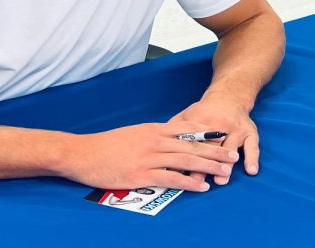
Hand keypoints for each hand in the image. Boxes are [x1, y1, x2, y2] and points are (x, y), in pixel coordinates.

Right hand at [60, 121, 238, 191]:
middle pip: (192, 145)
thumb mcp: (133, 134)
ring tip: (224, 172)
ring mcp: (148, 157)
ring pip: (185, 160)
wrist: (82, 153)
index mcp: (153, 129)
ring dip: (208, 166)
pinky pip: (170, 178)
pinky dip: (188, 182)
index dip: (207, 134)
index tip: (223, 137)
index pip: (187, 129)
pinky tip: (201, 186)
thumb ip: (153, 137)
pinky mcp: (141, 175)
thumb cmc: (106, 146)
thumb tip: (169, 141)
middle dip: (215, 151)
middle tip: (232, 156)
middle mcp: (154, 140)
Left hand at [171, 95, 259, 183]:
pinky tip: (251, 171)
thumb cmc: (205, 110)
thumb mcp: (187, 115)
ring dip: (226, 164)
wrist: (230, 95)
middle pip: (211, 147)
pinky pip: (253, 146)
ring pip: (230, 148)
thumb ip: (173, 129)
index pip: (192, 141)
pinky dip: (253, 158)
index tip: (178, 171)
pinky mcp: (250, 132)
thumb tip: (156, 146)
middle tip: (198, 182)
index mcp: (200, 120)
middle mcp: (219, 125)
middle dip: (204, 165)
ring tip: (221, 179)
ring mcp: (236, 129)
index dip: (185, 155)